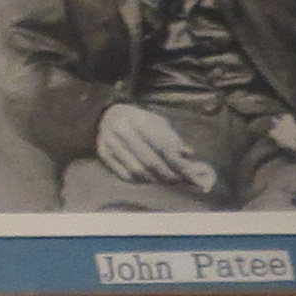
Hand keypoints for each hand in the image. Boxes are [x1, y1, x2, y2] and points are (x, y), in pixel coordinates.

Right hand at [95, 101, 219, 191]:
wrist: (106, 114)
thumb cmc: (139, 120)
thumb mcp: (158, 123)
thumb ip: (173, 139)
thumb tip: (189, 156)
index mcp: (138, 119)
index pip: (163, 146)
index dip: (179, 163)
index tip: (193, 176)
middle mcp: (121, 130)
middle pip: (150, 161)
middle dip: (169, 175)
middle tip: (181, 182)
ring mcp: (109, 143)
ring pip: (137, 170)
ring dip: (156, 179)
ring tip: (167, 180)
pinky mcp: (102, 154)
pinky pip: (124, 174)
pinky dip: (140, 181)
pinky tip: (149, 178)